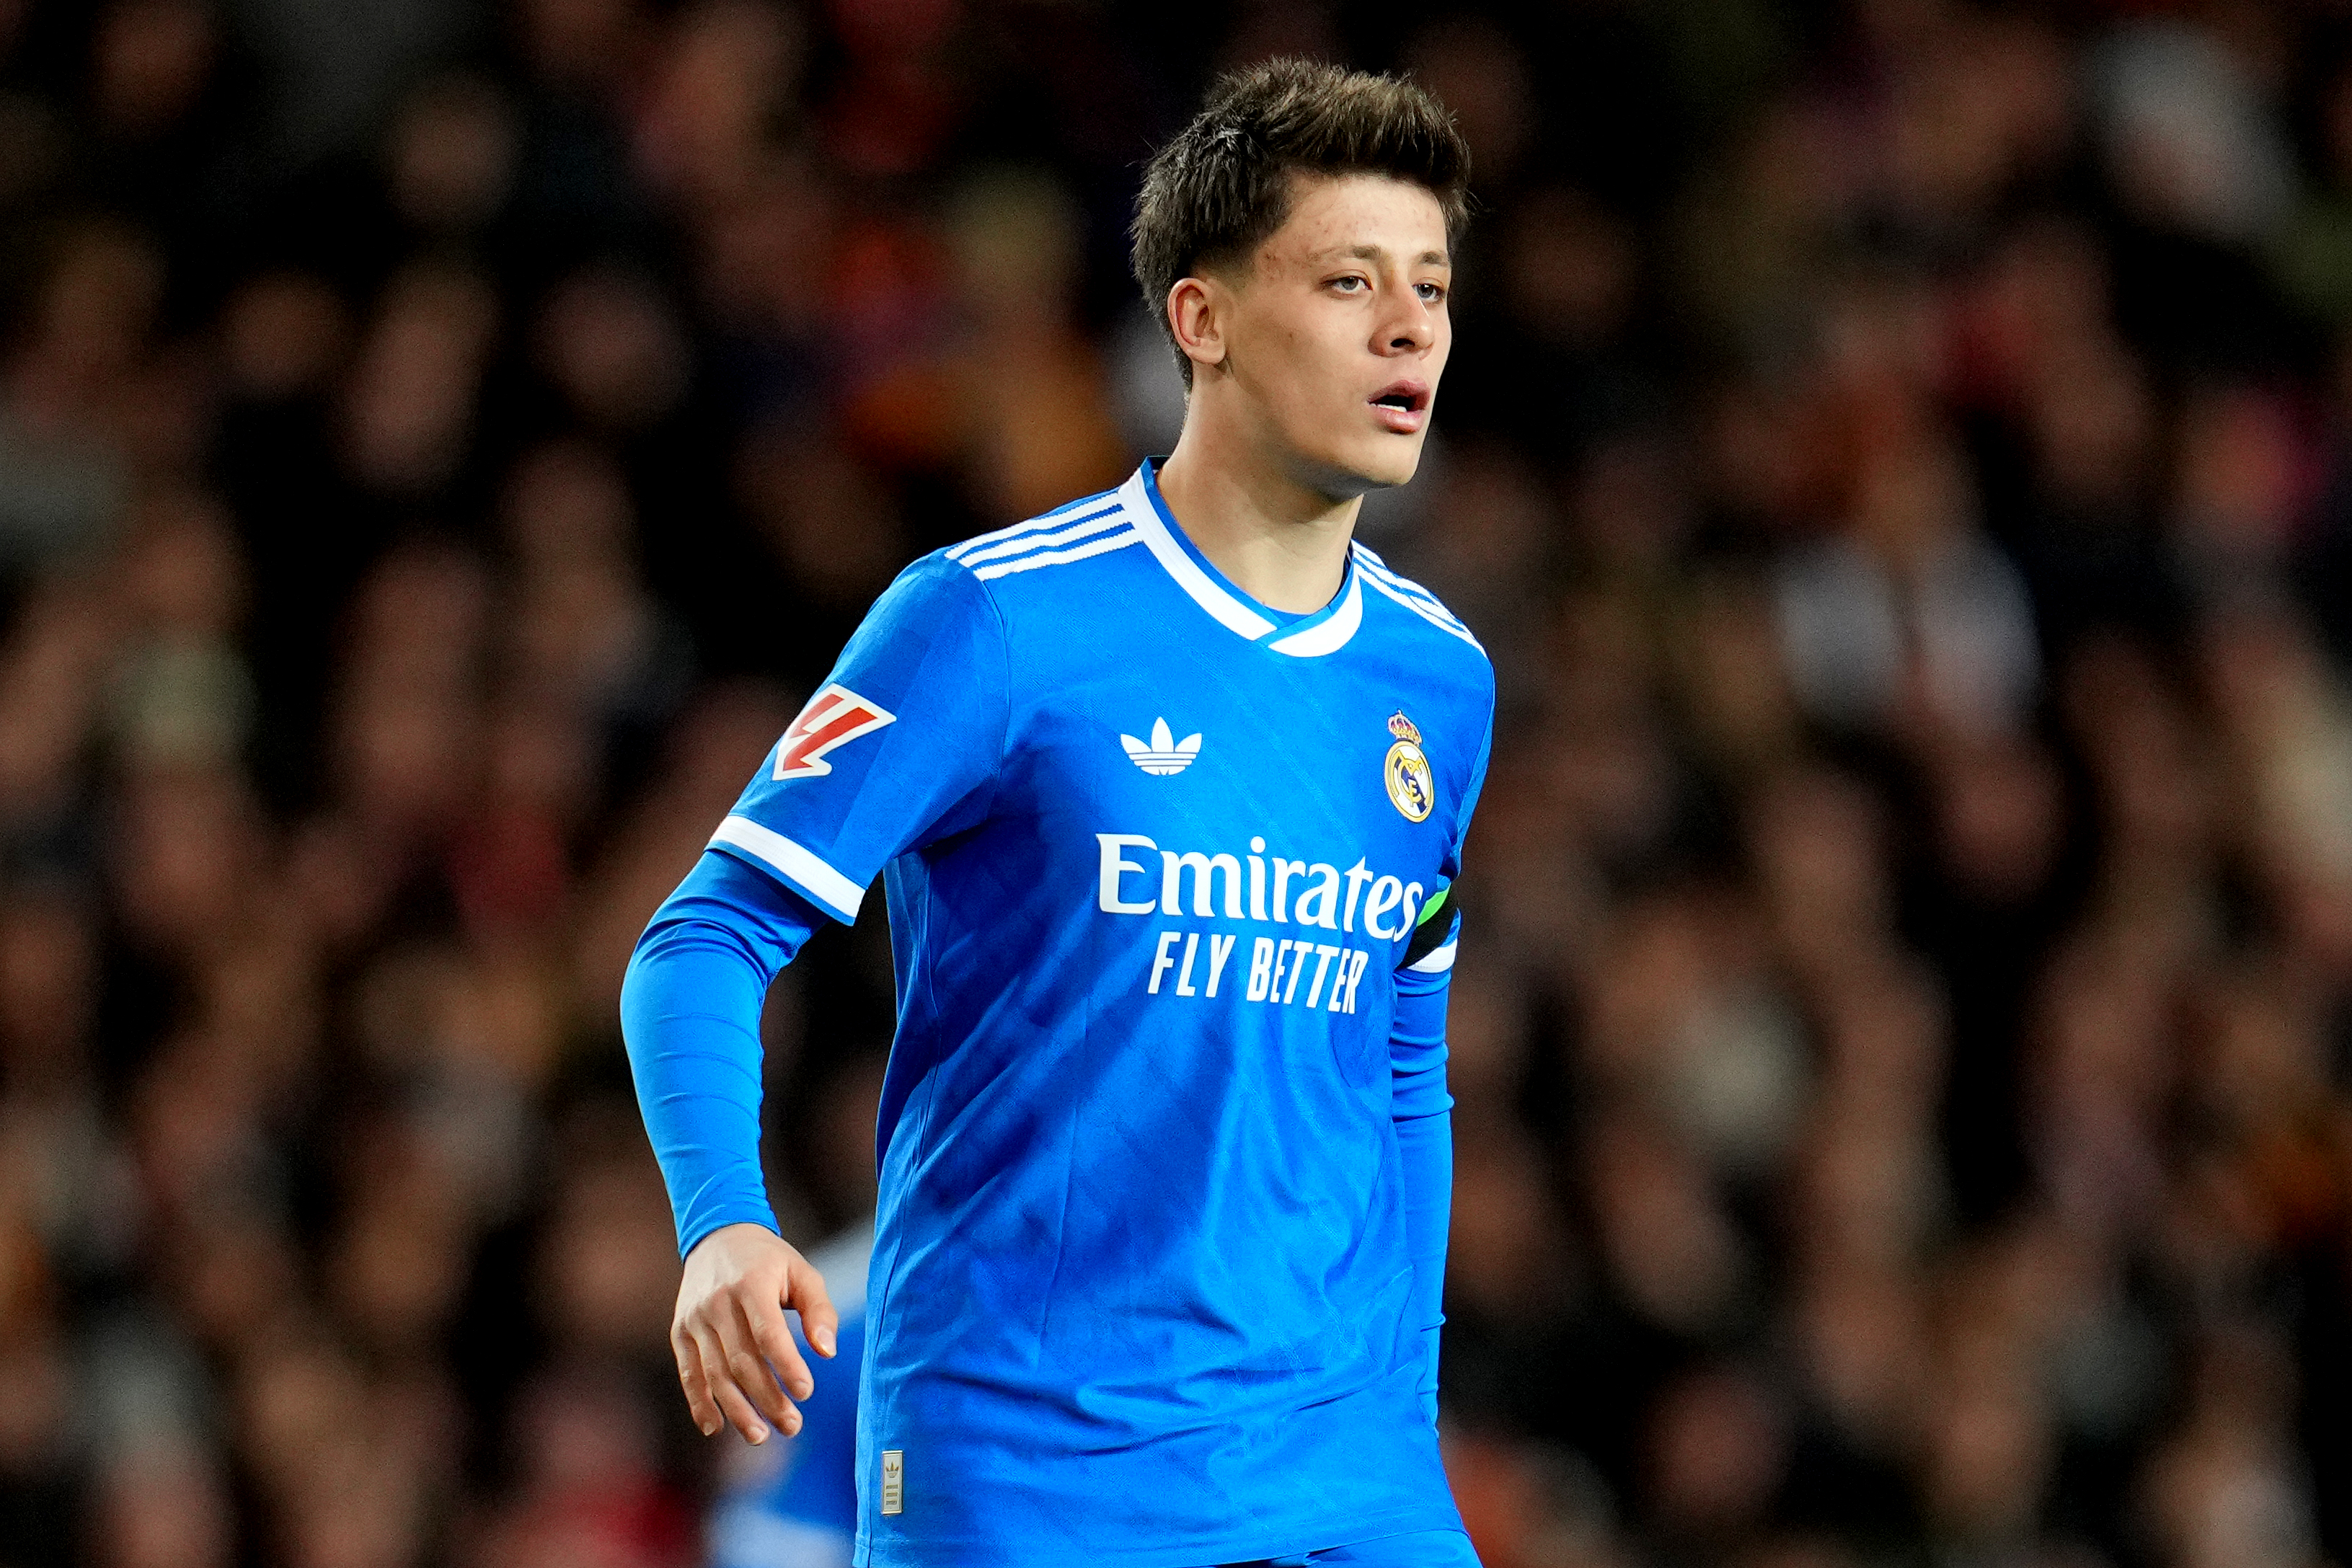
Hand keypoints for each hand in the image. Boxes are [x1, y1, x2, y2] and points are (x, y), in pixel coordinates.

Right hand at [671, 1222, 837, 1444]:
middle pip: (741, 1360)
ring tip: (762, 1435)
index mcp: (751, 1283)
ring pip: (715, 1373)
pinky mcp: (680, 1332)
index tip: (806, 1392)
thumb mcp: (802, 1272)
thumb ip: (818, 1310)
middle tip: (793, 1425)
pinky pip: (689, 1373)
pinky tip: (716, 1427)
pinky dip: (699, 1402)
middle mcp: (717, 1302)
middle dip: (767, 1398)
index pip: (767, 1333)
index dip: (786, 1365)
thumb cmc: (771, 1261)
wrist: (718, 1237)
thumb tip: (827, 1352)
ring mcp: (694, 1318)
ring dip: (737, 1409)